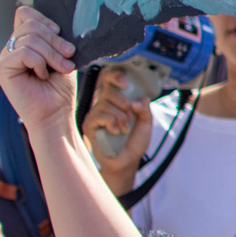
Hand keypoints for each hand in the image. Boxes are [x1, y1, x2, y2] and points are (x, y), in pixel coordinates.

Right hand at [0, 9, 74, 134]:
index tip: (61, 34)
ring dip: (52, 54)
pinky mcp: (2, 68)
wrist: (56, 112)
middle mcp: (12, 47)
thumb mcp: (62, 56)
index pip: (25, 14)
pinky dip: (40, 63)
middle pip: (31, 24)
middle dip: (55, 40)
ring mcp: (5, 57)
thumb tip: (56, 24)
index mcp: (25, 42)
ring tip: (61, 68)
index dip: (45, 20)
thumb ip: (55, 38)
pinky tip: (42, 75)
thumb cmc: (60, 88)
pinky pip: (24, 52)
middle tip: (68, 56)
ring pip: (29, 38)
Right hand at [82, 67, 151, 194]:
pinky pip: (100, 116)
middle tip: (130, 116)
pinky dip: (112, 123)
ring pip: (105, 104)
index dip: (115, 76)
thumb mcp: (146, 121)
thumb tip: (136, 101)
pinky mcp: (89, 125)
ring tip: (125, 128)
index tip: (126, 83)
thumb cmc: (134, 140)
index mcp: (116, 99)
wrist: (126, 161)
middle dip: (123, 101)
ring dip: (120, 117)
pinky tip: (116, 132)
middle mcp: (103, 104)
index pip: (109, 79)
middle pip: (107, 89)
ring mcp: (94, 114)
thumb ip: (145, 108)